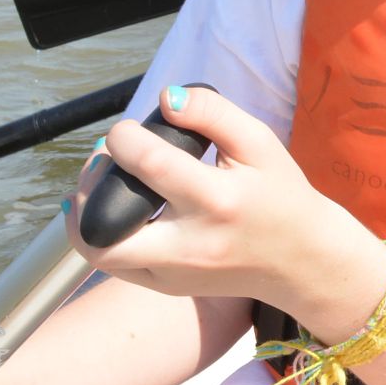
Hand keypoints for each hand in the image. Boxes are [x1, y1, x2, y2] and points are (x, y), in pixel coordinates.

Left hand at [70, 85, 385, 341]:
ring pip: (100, 252)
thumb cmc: (281, 195)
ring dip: (84, 215)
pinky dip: (100, 236)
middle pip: (107, 222)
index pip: (149, 162)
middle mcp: (190, 243)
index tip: (128, 128)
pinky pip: (114, 266)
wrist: (301, 258)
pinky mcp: (166, 286)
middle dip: (92, 180)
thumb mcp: (260, 144)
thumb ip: (215, 113)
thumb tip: (166, 98)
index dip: (124, 137)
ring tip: (100, 185)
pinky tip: (109, 212)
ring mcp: (175, 271)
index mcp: (217, 200)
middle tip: (106, 158)